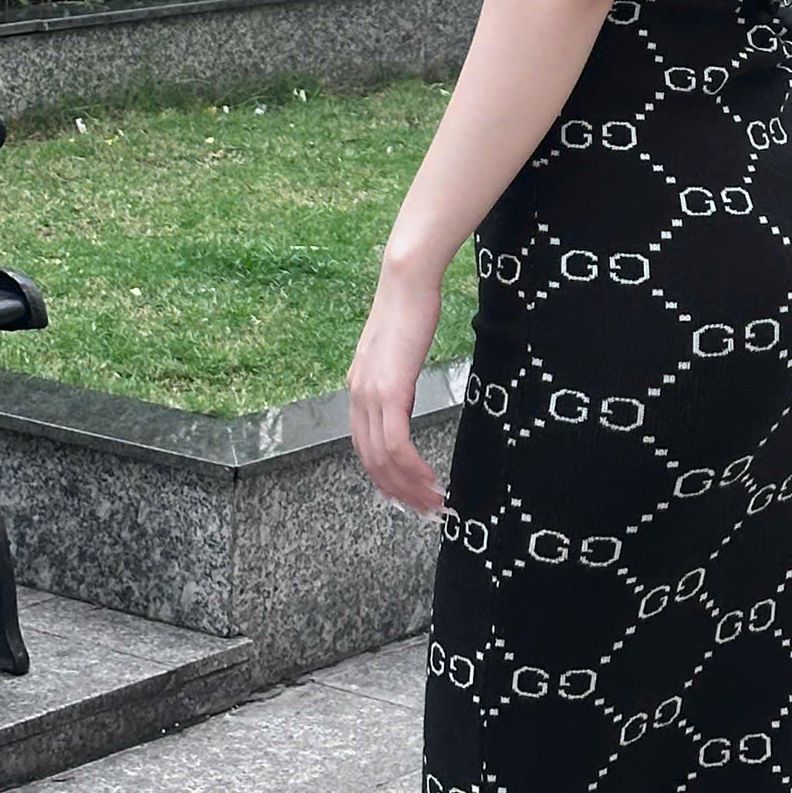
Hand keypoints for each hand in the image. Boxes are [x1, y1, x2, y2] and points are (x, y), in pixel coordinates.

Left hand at [347, 267, 446, 514]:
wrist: (406, 283)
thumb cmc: (408, 309)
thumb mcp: (397, 353)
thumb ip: (394, 379)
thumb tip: (402, 399)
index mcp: (358, 389)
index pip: (365, 446)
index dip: (384, 476)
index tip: (407, 494)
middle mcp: (358, 397)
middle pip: (371, 460)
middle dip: (398, 490)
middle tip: (424, 509)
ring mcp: (370, 396)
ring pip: (383, 459)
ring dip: (409, 486)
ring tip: (433, 501)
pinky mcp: (389, 392)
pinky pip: (396, 444)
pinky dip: (412, 468)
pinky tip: (431, 478)